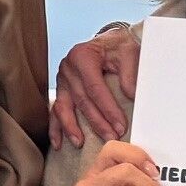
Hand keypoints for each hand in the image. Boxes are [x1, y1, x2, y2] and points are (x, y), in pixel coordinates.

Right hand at [53, 26, 140, 149]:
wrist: (109, 42)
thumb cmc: (119, 47)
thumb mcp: (129, 52)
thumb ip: (130, 72)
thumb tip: (130, 96)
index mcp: (82, 56)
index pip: (95, 88)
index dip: (108, 109)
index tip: (121, 125)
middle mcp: (68, 68)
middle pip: (81, 100)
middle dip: (96, 122)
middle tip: (111, 137)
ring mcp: (61, 80)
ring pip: (63, 108)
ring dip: (71, 128)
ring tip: (81, 143)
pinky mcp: (61, 90)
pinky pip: (55, 111)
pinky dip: (56, 128)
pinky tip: (59, 143)